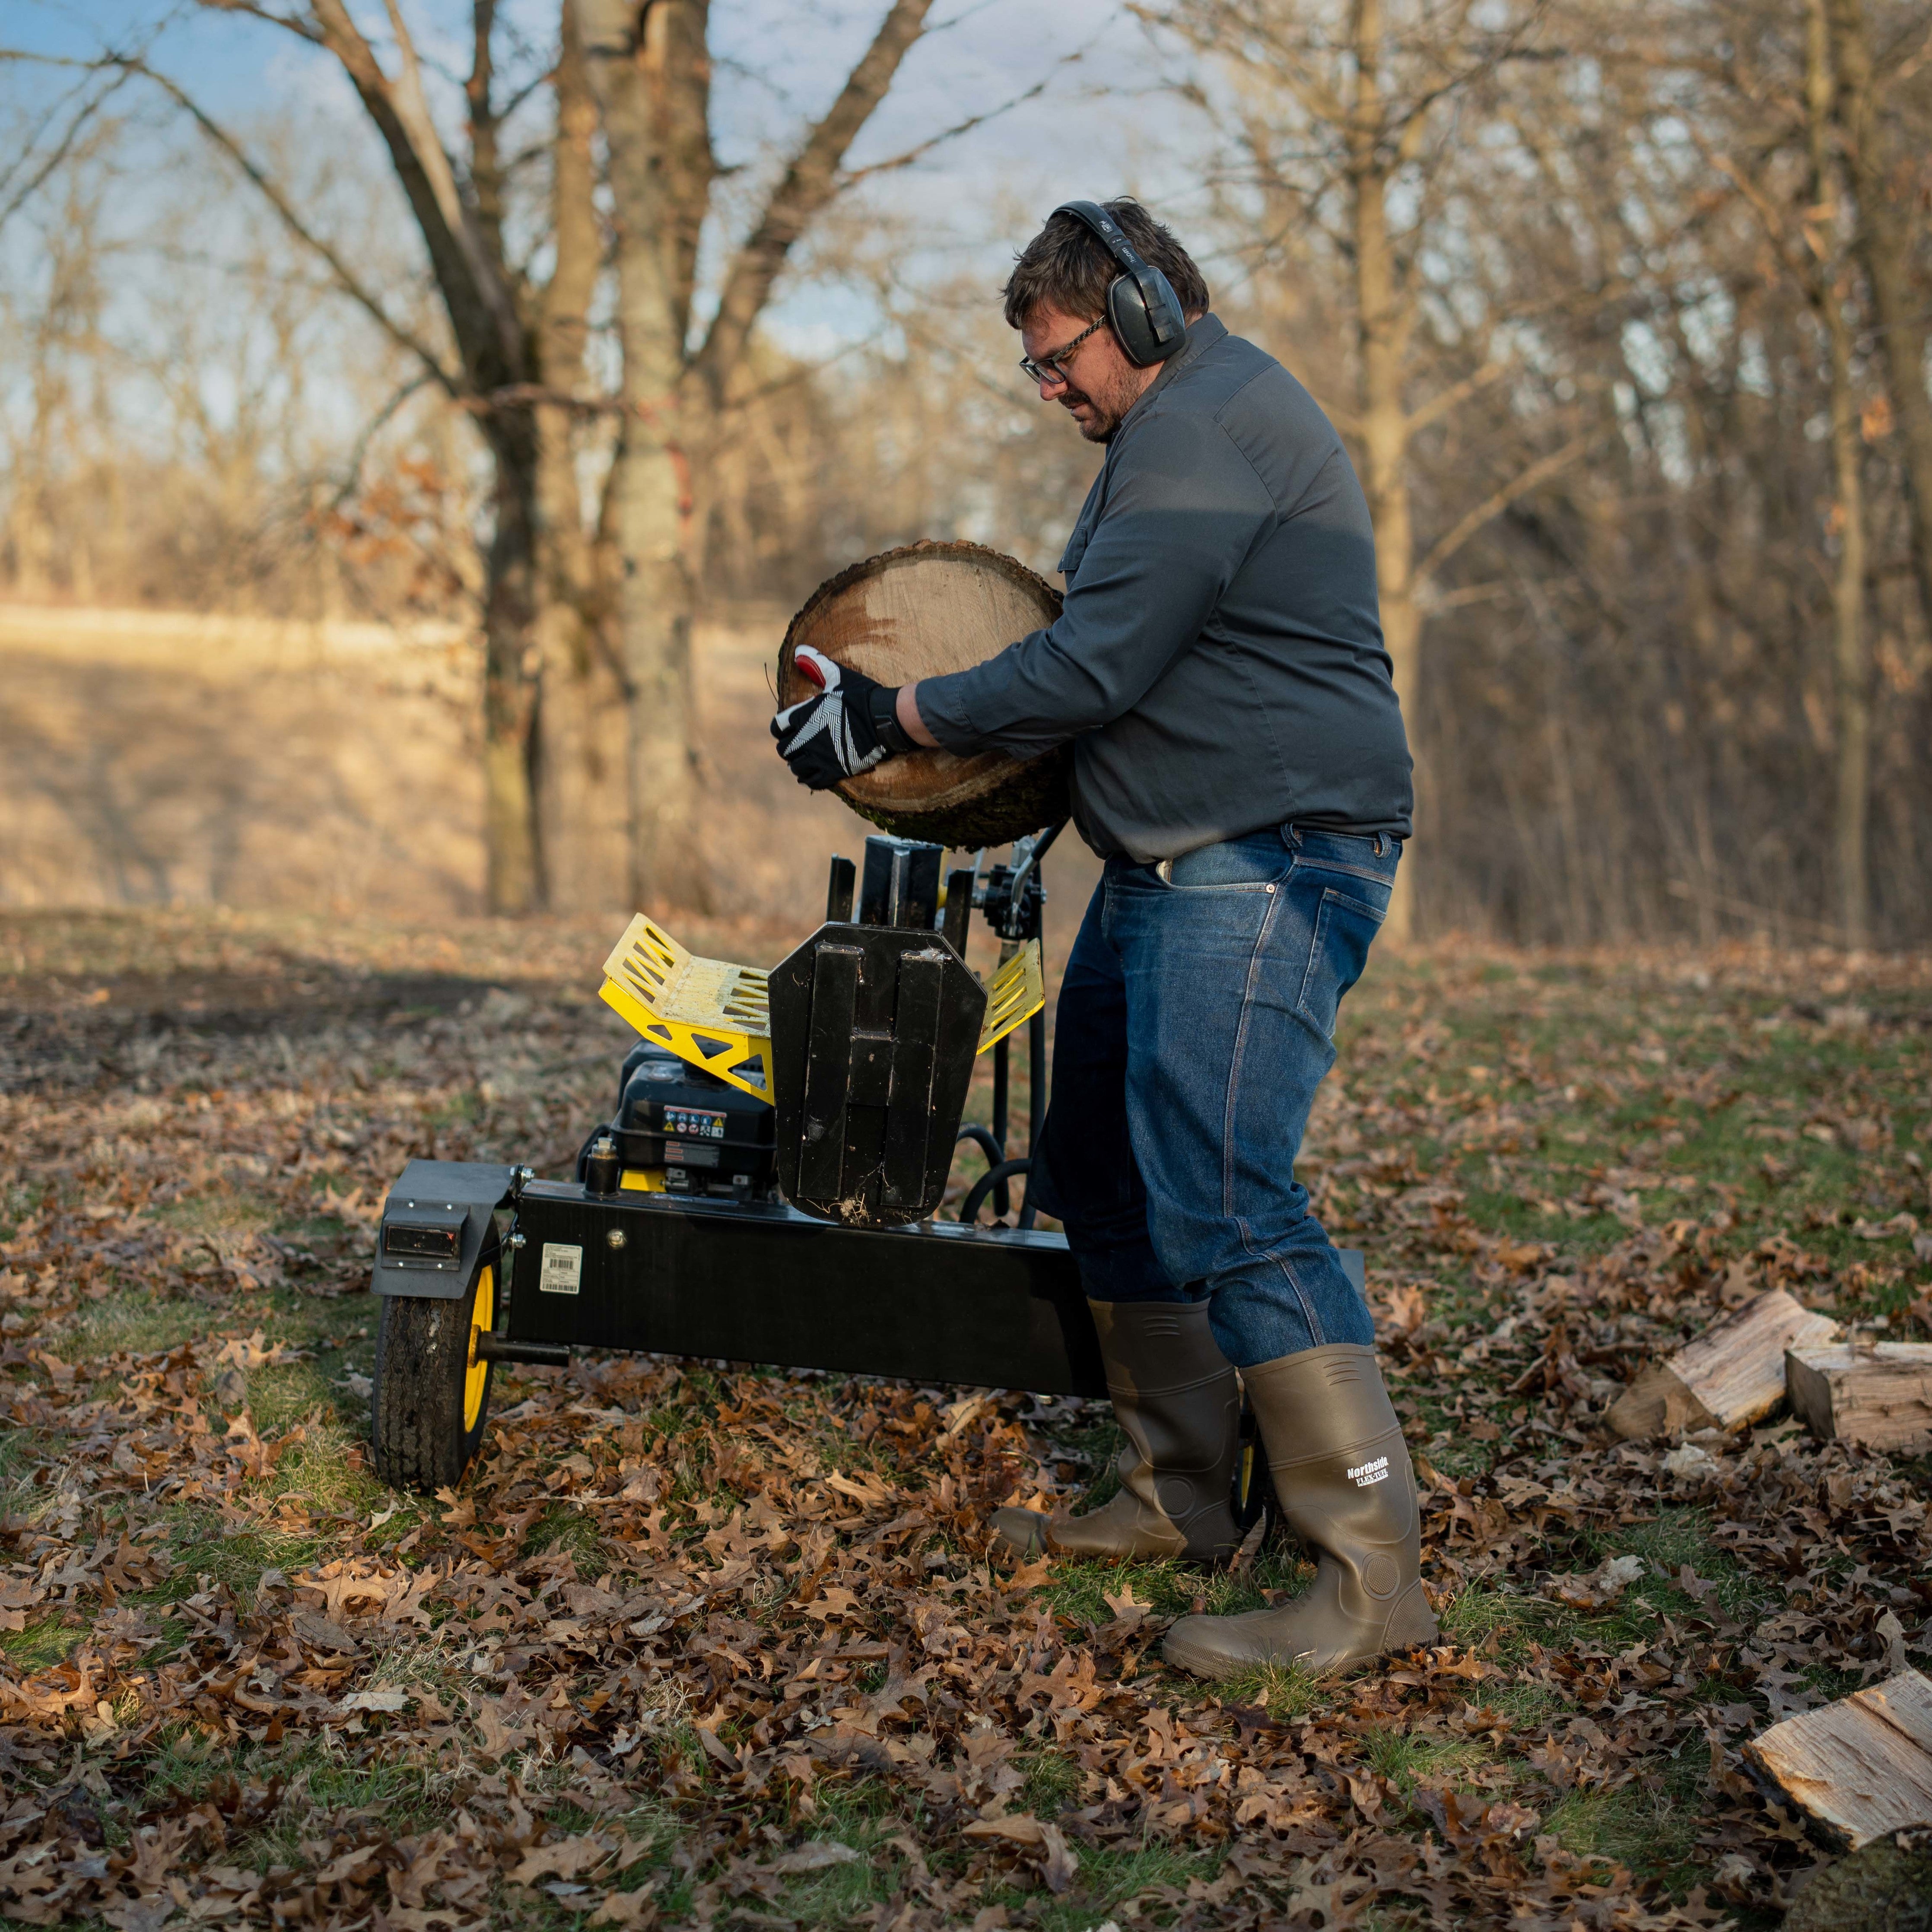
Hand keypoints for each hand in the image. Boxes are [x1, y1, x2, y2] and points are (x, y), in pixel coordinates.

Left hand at [771, 645, 911, 788]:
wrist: (883, 719)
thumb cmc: (860, 696)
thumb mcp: (837, 676)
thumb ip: (815, 664)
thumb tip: (798, 650)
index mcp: (804, 715)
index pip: (777, 727)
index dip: (781, 728)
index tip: (788, 728)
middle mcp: (806, 737)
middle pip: (783, 749)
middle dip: (788, 747)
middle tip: (798, 745)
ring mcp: (819, 756)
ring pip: (795, 767)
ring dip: (797, 764)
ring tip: (804, 759)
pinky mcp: (833, 770)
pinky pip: (812, 781)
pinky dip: (809, 778)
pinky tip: (811, 774)